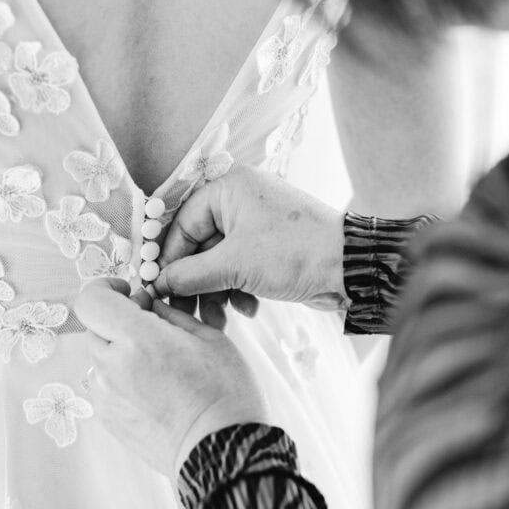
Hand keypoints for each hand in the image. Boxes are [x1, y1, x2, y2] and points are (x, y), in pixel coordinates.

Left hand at [75, 282, 267, 478]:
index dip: (106, 288)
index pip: (92, 300)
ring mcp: (106, 397)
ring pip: (100, 357)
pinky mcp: (108, 419)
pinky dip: (122, 377)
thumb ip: (170, 314)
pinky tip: (155, 388)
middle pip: (95, 326)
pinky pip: (105, 384)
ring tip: (159, 364)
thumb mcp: (209, 337)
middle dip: (119, 320)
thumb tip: (148, 303)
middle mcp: (112, 367)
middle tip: (153, 328)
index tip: (128, 293)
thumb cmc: (224, 394)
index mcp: (138, 339)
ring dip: (120, 350)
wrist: (222, 453)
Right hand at [154, 166, 347, 311]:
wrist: (351, 268)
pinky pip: (240, 268)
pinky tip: (247, 310)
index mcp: (229, 188)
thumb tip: (158, 284)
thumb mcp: (235, 265)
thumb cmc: (295, 252)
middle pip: (199, 245)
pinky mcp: (270, 249)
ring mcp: (257, 225)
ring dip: (215, 293)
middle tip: (184, 311)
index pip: (182, 223)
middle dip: (194, 283)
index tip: (158, 287)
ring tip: (216, 320)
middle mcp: (241, 201)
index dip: (169, 259)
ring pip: (219, 262)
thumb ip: (190, 274)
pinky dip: (238, 291)